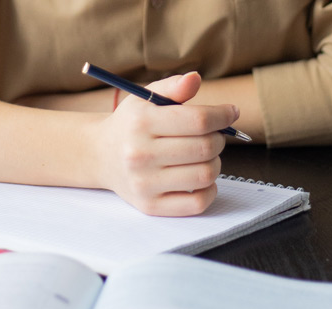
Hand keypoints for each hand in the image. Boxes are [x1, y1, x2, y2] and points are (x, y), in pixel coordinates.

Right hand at [89, 72, 238, 215]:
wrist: (101, 156)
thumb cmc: (131, 125)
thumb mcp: (145, 98)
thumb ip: (172, 87)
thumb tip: (195, 79)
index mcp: (141, 123)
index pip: (198, 120)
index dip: (223, 116)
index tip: (231, 113)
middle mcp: (140, 155)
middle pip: (205, 148)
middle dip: (219, 139)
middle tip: (214, 135)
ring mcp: (144, 184)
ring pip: (205, 175)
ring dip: (215, 163)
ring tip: (205, 156)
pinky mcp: (150, 206)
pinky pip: (197, 203)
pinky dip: (209, 190)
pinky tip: (201, 179)